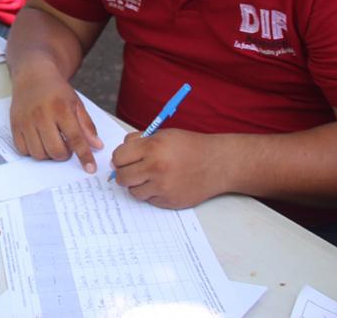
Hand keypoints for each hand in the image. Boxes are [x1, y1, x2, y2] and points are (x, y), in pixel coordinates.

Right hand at [9, 65, 103, 171]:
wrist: (33, 75)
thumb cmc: (56, 90)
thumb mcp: (76, 103)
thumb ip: (86, 126)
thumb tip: (97, 146)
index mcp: (61, 109)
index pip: (76, 139)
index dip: (84, 156)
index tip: (90, 169)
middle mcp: (42, 115)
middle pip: (56, 151)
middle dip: (64, 154)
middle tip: (66, 145)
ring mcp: (26, 121)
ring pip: (39, 154)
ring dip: (48, 154)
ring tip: (51, 142)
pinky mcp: (15, 124)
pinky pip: (23, 150)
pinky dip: (32, 151)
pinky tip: (38, 140)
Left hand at [110, 129, 224, 208]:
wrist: (218, 163)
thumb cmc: (190, 146)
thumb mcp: (162, 134)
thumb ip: (138, 142)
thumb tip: (118, 157)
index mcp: (152, 147)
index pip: (119, 157)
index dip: (120, 158)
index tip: (124, 158)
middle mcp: (156, 168)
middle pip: (122, 177)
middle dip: (124, 173)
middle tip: (133, 169)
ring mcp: (163, 187)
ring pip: (133, 192)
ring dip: (137, 185)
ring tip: (150, 176)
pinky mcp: (170, 201)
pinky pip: (149, 200)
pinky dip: (152, 194)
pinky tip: (163, 184)